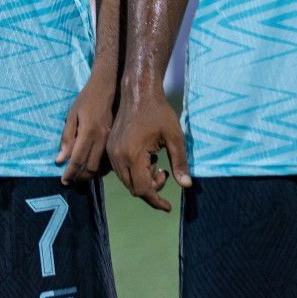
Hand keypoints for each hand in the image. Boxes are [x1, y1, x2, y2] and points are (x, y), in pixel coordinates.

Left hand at [56, 72, 114, 184]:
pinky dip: (102, 168)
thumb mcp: (71, 115)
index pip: (77, 160)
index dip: (70, 173)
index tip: (63, 181)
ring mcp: (111, 140)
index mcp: (89, 132)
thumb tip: (60, 160)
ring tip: (81, 176)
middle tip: (71, 180)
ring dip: (91, 175)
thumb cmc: (86, 99)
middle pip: (91, 167)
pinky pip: (110, 160)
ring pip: (103, 167)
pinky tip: (94, 168)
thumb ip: (67, 138)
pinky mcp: (117, 139)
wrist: (108, 86)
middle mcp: (102, 138)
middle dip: (80, 177)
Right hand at [106, 83, 190, 211]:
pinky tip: (147, 157)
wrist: (138, 90)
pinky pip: (121, 170)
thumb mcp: (175, 137)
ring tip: (157, 162)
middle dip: (151, 189)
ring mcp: (111, 152)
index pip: (142, 189)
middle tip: (165, 173)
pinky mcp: (110, 147)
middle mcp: (117, 156)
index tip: (168, 206)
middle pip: (133, 188)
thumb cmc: (159, 112)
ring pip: (126, 180)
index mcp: (132, 154)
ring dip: (143, 180)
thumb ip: (180, 163)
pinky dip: (135, 172)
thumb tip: (186, 186)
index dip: (156, 200)